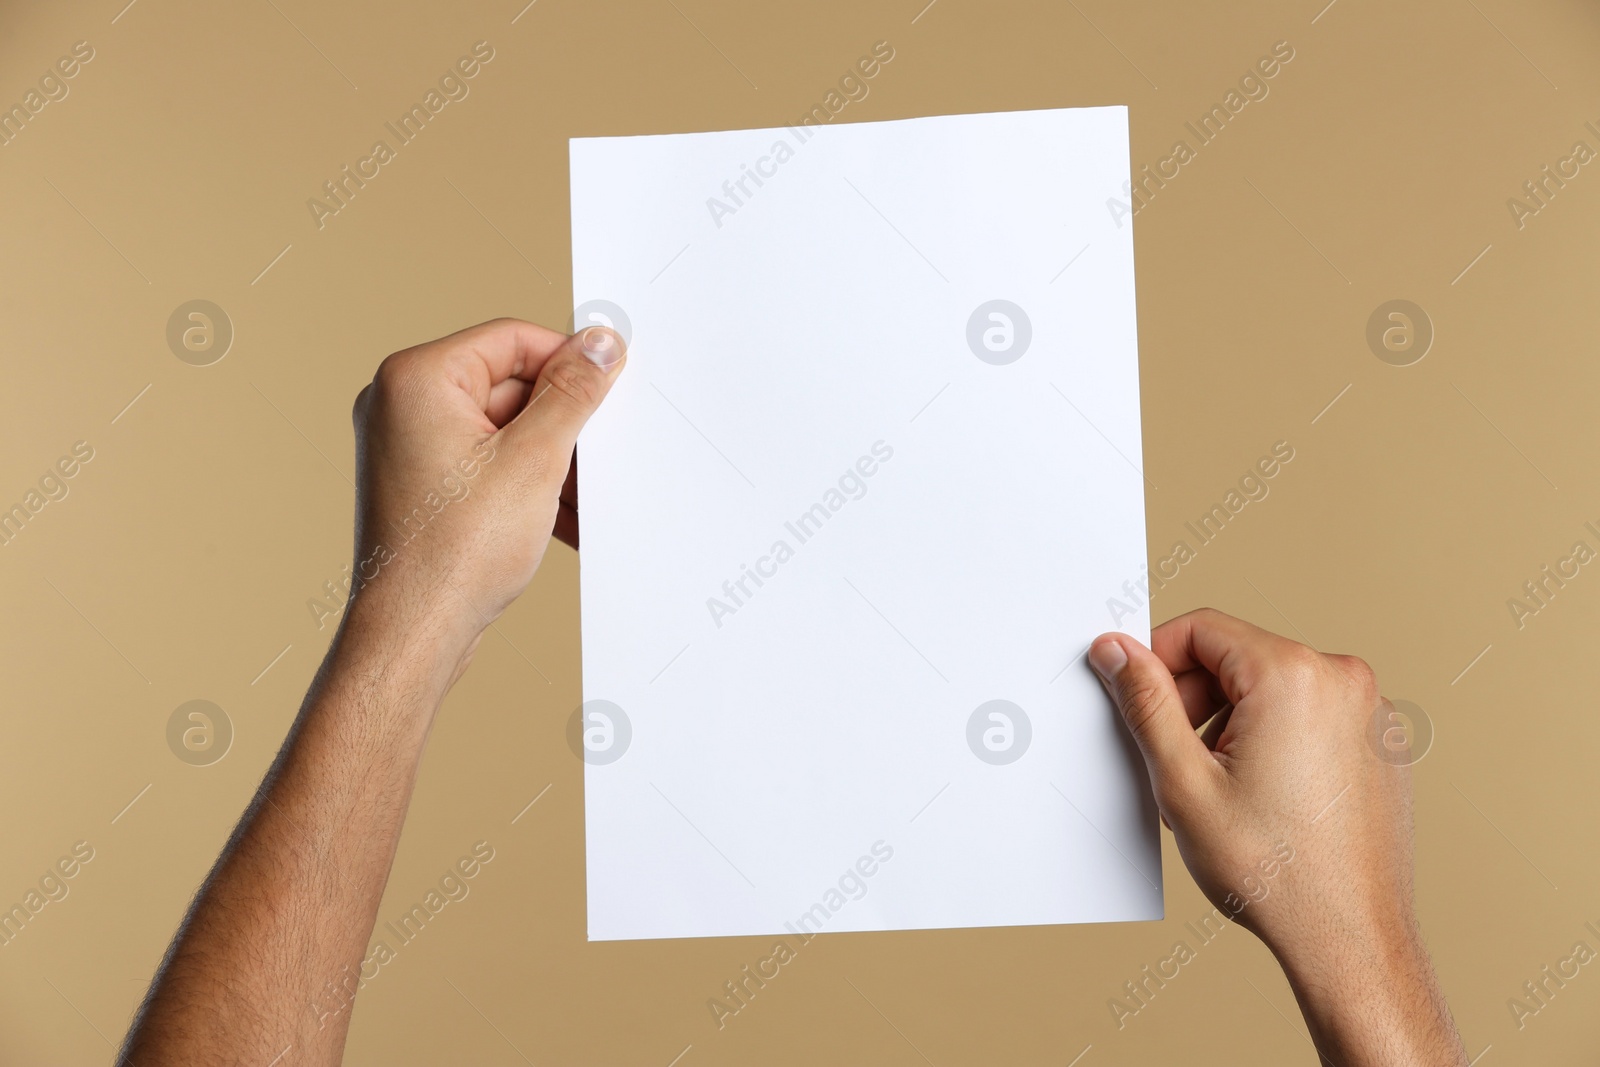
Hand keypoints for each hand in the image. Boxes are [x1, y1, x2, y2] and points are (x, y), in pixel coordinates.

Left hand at [348, 318, 624, 678]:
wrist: (414, 631)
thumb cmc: (454, 553)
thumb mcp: (534, 460)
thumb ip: (572, 393)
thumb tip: (599, 344)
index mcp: (417, 378)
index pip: (512, 339)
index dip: (568, 360)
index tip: (610, 382)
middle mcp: (401, 404)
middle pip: (509, 384)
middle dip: (559, 423)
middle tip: (594, 454)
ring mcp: (407, 446)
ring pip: (503, 429)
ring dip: (548, 461)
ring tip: (574, 498)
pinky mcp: (421, 484)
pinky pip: (486, 463)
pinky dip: (524, 484)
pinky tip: (557, 519)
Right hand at [1089, 608, 1464, 1065]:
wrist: (1350, 939)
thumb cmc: (1276, 873)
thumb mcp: (1183, 780)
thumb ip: (1146, 702)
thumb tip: (1117, 651)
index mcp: (1293, 676)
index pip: (1201, 629)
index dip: (1154, 659)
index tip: (1134, 696)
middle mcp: (1343, 680)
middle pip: (1239, 656)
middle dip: (1195, 698)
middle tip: (1174, 758)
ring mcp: (1371, 712)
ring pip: (1274, 686)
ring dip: (1232, 720)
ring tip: (1219, 785)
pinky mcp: (1383, 743)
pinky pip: (1313, 714)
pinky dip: (1277, 737)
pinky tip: (1262, 794)